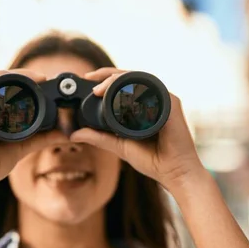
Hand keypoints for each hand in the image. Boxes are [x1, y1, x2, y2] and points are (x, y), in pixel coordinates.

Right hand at [0, 70, 67, 185]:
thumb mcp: (21, 147)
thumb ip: (41, 138)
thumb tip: (65, 134)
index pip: (2, 90)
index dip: (22, 84)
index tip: (43, 85)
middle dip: (21, 77)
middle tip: (43, 78)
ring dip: (15, 75)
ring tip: (36, 78)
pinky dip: (3, 77)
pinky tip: (20, 80)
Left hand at [70, 68, 205, 190]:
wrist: (174, 173)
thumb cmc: (153, 160)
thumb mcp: (118, 145)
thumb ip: (98, 138)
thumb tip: (74, 134)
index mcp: (144, 105)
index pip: (124, 84)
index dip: (105, 80)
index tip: (87, 81)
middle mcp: (155, 98)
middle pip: (130, 76)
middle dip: (107, 74)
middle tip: (89, 78)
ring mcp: (164, 99)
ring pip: (138, 78)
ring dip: (117, 78)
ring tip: (99, 87)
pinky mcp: (171, 102)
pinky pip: (151, 87)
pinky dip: (134, 86)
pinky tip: (119, 91)